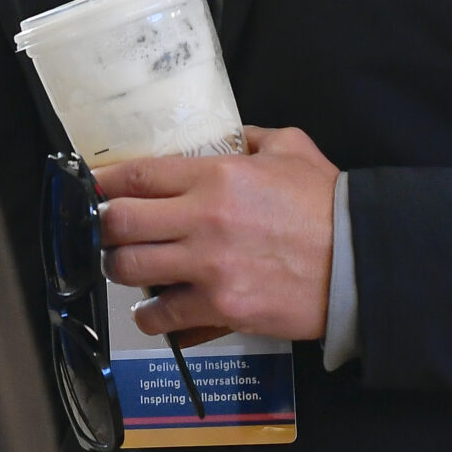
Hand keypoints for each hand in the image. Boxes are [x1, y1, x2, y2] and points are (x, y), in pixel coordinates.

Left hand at [94, 125, 339, 341]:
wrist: (359, 260)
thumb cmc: (327, 203)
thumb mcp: (290, 148)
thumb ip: (250, 137)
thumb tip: (227, 135)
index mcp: (217, 176)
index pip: (138, 175)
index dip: (104, 182)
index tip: (91, 186)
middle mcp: (203, 219)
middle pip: (120, 222)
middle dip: (104, 226)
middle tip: (108, 230)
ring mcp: (208, 267)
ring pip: (129, 270)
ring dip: (120, 270)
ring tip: (128, 269)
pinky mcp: (221, 307)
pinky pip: (162, 316)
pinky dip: (150, 316)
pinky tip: (154, 311)